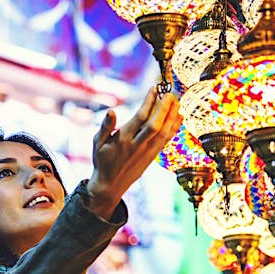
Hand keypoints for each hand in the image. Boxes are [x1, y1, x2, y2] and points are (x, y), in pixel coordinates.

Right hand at [86, 87, 181, 217]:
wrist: (110, 185)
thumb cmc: (102, 160)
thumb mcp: (97, 143)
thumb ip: (105, 126)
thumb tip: (111, 111)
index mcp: (123, 139)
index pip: (140, 117)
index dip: (149, 101)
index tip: (154, 88)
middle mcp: (137, 145)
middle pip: (155, 124)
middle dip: (164, 108)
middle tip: (170, 92)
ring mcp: (147, 152)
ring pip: (164, 133)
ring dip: (172, 116)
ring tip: (177, 101)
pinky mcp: (152, 156)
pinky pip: (166, 140)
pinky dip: (173, 128)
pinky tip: (178, 117)